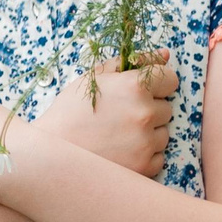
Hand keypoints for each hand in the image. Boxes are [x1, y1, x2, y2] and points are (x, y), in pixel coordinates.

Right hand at [33, 52, 178, 178]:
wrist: (52, 152)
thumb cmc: (70, 111)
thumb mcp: (94, 78)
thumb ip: (131, 62)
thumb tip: (164, 54)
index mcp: (134, 87)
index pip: (170, 79)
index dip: (156, 83)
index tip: (141, 90)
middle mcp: (145, 114)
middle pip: (166, 107)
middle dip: (148, 109)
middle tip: (120, 115)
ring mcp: (147, 143)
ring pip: (163, 133)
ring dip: (147, 133)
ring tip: (117, 134)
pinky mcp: (146, 167)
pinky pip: (158, 156)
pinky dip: (145, 154)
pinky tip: (121, 151)